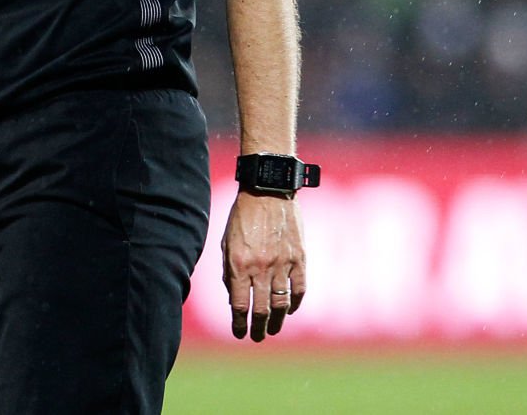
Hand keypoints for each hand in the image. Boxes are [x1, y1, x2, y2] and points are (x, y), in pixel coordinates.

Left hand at [220, 189, 306, 341]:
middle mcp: (260, 267)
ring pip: (281, 303)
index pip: (239, 305)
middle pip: (261, 309)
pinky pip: (299, 288)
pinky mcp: (299, 257)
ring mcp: (282, 263)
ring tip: (273, 329)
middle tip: (257, 337)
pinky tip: (290, 310)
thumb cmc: (243, 215)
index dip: (239, 324)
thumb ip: (229, 272)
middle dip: (258, 328)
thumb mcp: (227, 242)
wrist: (268, 189)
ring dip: (277, 321)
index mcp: (239, 264)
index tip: (239, 333)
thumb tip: (234, 300)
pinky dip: (295, 303)